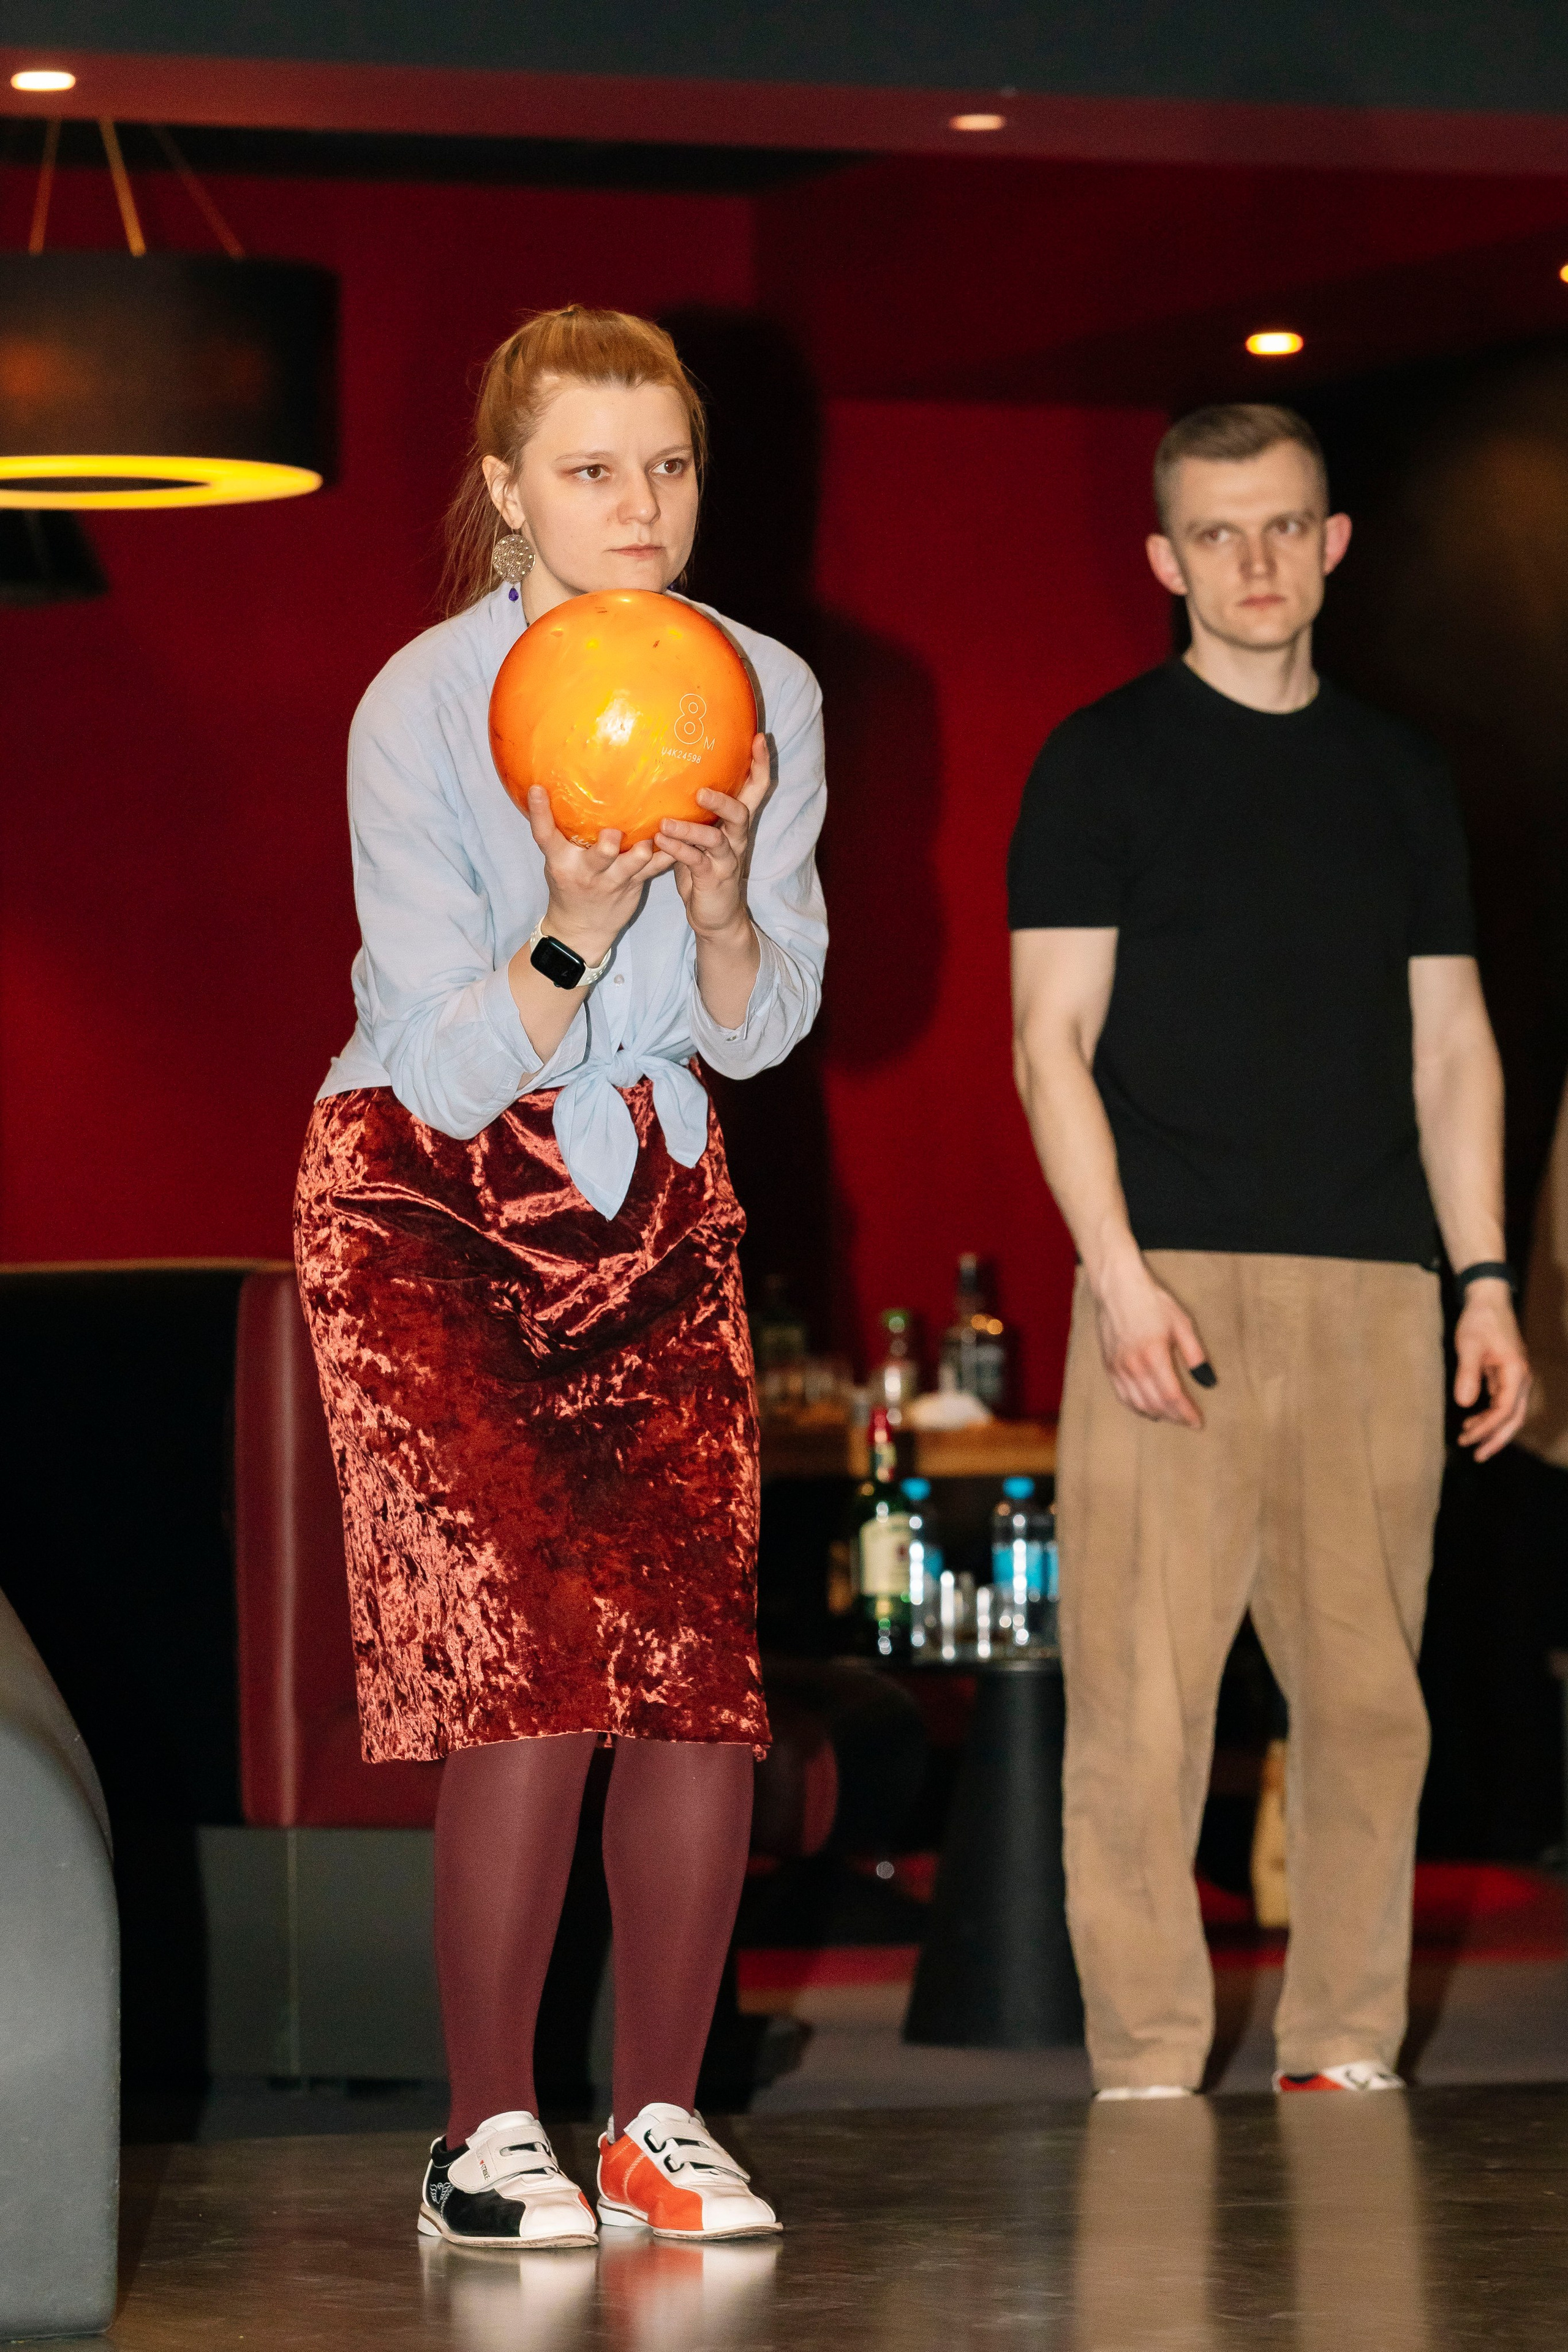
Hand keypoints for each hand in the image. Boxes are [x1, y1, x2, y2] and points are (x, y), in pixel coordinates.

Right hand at [525, 786, 674, 962]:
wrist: (581, 929)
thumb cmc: (569, 887)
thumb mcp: (558, 863)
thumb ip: (561, 836)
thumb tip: (555, 792)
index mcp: (561, 862)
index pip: (544, 836)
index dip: (540, 813)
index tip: (537, 789)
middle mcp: (586, 872)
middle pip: (599, 855)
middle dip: (609, 844)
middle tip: (615, 831)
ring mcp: (613, 881)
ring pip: (633, 864)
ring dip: (645, 849)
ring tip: (659, 832)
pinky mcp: (634, 885)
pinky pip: (654, 868)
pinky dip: (668, 854)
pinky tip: (683, 840)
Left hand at [654, 733, 770, 939]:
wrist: (716, 916)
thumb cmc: (704, 868)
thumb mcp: (702, 834)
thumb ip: (696, 809)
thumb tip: (674, 771)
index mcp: (737, 823)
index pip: (756, 789)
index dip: (761, 764)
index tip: (759, 737)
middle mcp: (737, 838)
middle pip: (742, 813)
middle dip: (723, 800)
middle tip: (701, 791)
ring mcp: (727, 860)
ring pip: (716, 840)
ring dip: (690, 830)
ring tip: (665, 824)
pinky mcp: (714, 879)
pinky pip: (697, 862)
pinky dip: (678, 851)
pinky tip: (661, 843)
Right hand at [1093, 1249, 1212, 1427]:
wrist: (1117, 1287)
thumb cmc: (1151, 1301)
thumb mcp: (1181, 1322)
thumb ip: (1195, 1354)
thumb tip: (1208, 1380)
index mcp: (1154, 1354)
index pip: (1172, 1396)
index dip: (1186, 1413)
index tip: (1198, 1422)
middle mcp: (1133, 1365)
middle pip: (1156, 1404)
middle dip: (1174, 1417)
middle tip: (1188, 1421)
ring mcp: (1118, 1367)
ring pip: (1138, 1404)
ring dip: (1157, 1415)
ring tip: (1172, 1417)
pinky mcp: (1108, 1365)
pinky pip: (1122, 1396)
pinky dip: (1136, 1408)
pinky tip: (1148, 1410)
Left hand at [1453, 1279, 1531, 1460]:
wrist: (1489, 1299)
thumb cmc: (1480, 1320)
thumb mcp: (1469, 1345)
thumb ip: (1467, 1374)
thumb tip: (1464, 1403)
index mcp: (1516, 1372)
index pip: (1504, 1410)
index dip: (1487, 1428)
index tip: (1467, 1439)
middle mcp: (1522, 1377)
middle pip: (1514, 1418)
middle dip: (1496, 1438)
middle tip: (1477, 1455)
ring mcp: (1517, 1376)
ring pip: (1509, 1411)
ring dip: (1491, 1427)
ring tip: (1468, 1438)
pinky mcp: (1508, 1374)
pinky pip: (1503, 1401)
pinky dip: (1490, 1414)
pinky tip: (1473, 1421)